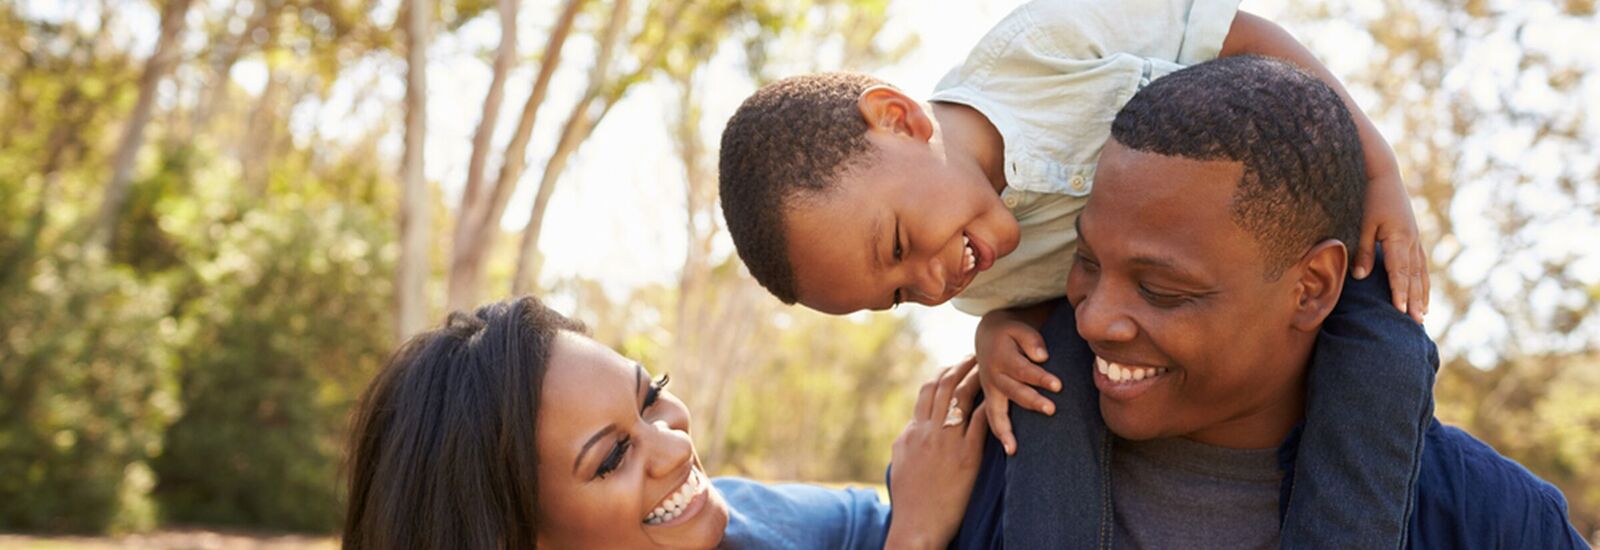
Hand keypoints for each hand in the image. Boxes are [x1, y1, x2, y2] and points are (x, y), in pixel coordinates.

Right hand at [884, 358, 989, 549]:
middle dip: (961, 366)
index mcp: (912, 432)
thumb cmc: (910, 500)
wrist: (916, 525)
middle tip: (976, 355)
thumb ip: (907, 441)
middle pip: (944, 386)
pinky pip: (980, 422)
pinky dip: (990, 405)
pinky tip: (1001, 395)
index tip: (955, 365)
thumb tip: (911, 427)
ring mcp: (946, 442)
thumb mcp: (900, 463)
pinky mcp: (966, 457)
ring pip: (961, 397)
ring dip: (976, 377)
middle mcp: (927, 431)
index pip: (927, 391)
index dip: (943, 373)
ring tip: (991, 366)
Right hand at [974, 312, 1057, 455]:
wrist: (987, 337)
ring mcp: (990, 389)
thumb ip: (1031, 340)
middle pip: (1013, 391)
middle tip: (1051, 409)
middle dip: (1032, 401)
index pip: (1023, 369)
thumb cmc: (1010, 334)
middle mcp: (993, 375)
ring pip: (997, 410)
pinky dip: (1000, 434)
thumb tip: (1042, 356)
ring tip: (1014, 447)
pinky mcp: (991, 399)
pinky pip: (992, 419)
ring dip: (1007, 429)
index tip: (1058, 386)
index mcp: (1001, 356)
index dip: (1039, 378)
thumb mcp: (1019, 328)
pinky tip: (1011, 450)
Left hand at [1353, 170, 1428, 322]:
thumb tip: (1361, 276)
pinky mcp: (1413, 235)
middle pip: (1414, 276)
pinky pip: (1420, 263)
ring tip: (1423, 314)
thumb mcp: (1362, 223)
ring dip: (1422, 293)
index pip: (1399, 272)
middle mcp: (1411, 240)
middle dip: (1415, 300)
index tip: (1401, 311)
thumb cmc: (1369, 197)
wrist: (1383, 173)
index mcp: (1399, 238)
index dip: (1400, 292)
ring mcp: (1415, 238)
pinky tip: (1421, 290)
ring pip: (1420, 271)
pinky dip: (1421, 279)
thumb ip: (1363, 250)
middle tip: (1417, 322)